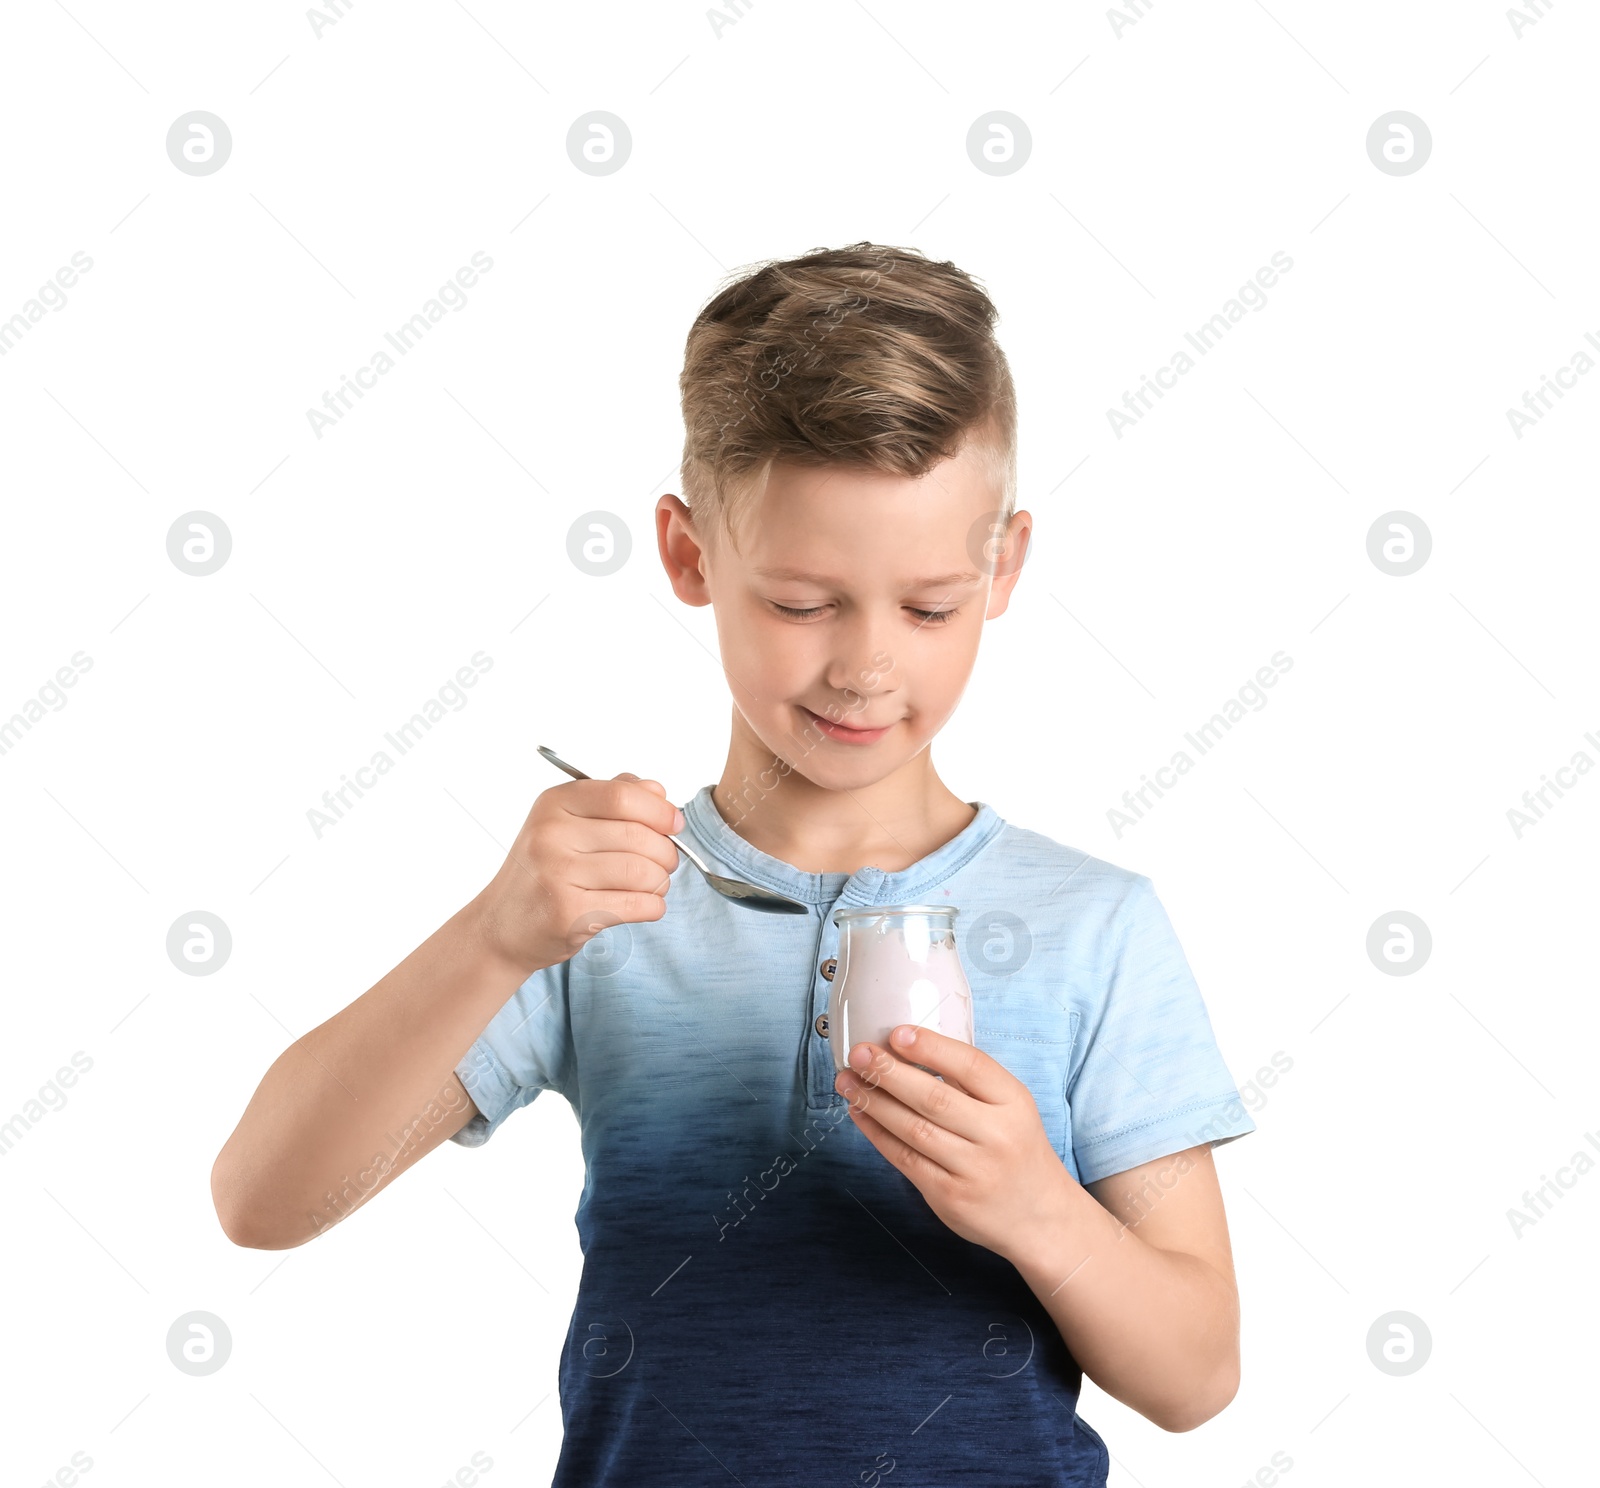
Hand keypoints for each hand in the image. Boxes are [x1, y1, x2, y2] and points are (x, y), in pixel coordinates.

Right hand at [472, 772, 682, 976]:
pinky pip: (636, 905)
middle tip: (665, 863)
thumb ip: (611, 798)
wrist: (501, 927)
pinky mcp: (568, 913)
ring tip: (653, 885)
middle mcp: (551, 835)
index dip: (659, 810)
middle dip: (666, 852)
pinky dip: (654, 906)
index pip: (622, 796)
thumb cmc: (543, 872)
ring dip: (661, 882)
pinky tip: (646, 906)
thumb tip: (657, 790)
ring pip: (641, 872)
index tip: (674, 824)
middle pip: (638, 836)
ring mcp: (557, 874)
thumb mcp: (565, 822)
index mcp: (554, 804)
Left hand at [834, 1025, 1072, 1264]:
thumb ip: (971, 1083)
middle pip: (934, 1098)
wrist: (1041, 1218)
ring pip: (914, 1129)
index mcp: (1015, 1103)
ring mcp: (973, 1170)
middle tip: (859, 1054)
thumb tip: (910, 1048)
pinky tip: (860, 1114)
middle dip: (890, 1073)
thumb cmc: (1017, 1150)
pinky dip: (878, 1134)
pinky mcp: (950, 1197)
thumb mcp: (1013, 1109)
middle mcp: (997, 1136)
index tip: (897, 1033)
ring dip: (874, 1102)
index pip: (972, 1066)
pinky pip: (905, 1159)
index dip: (932, 1048)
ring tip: (848, 1081)